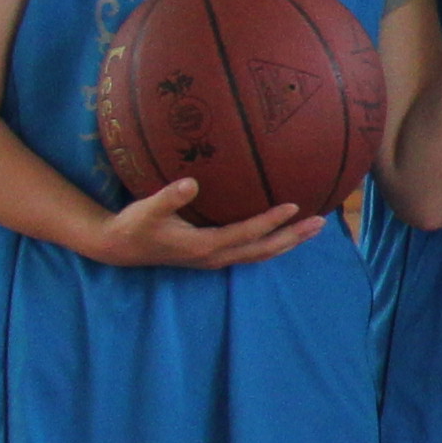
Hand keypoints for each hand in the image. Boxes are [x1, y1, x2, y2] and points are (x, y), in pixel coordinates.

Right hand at [78, 176, 323, 272]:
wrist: (120, 247)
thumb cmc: (134, 225)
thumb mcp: (147, 210)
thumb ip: (168, 197)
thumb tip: (190, 183)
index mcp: (205, 246)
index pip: (248, 233)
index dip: (271, 221)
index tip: (294, 206)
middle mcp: (216, 257)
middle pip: (264, 249)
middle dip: (293, 237)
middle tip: (321, 223)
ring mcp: (216, 259)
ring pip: (261, 253)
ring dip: (288, 242)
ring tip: (313, 228)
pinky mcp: (213, 255)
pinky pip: (251, 251)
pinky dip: (271, 242)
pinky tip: (284, 231)